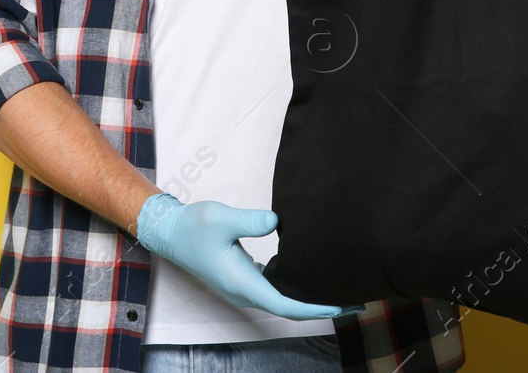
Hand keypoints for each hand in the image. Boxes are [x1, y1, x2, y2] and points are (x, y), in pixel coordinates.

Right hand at [134, 193, 364, 319]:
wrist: (171, 232)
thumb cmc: (194, 225)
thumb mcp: (221, 218)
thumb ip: (249, 220)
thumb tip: (278, 222)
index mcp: (243, 283)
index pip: (287, 305)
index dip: (317, 308)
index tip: (343, 305)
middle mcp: (246, 292)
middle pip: (291, 309)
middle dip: (323, 307)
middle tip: (356, 300)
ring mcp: (245, 287)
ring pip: (284, 302)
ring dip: (311, 300)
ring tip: (340, 291)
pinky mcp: (245, 279)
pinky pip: (277, 291)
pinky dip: (298, 290)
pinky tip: (311, 278)